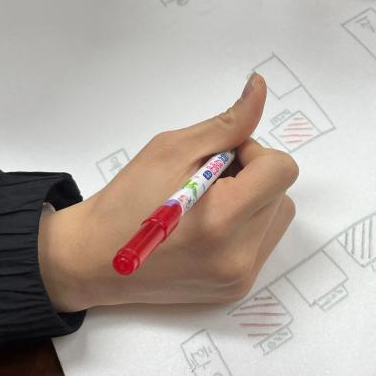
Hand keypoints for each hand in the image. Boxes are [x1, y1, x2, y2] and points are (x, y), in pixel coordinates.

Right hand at [38, 73, 298, 311]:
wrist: (94, 259)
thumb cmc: (128, 199)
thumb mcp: (173, 148)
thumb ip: (227, 123)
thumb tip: (261, 87)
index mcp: (223, 219)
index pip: (281, 170)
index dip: (254, 155)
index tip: (220, 160)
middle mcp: (238, 255)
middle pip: (281, 193)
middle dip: (251, 178)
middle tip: (206, 182)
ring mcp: (240, 277)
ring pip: (277, 216)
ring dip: (253, 201)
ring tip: (208, 206)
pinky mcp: (237, 288)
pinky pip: (263, 242)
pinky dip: (245, 226)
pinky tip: (209, 227)